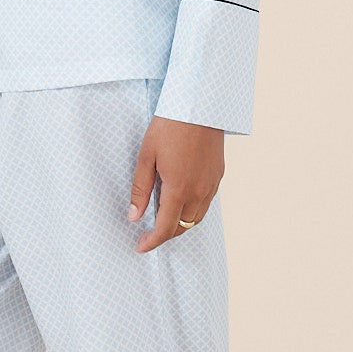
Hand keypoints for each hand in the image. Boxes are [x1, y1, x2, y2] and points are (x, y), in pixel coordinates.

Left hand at [127, 115, 224, 251]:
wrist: (199, 106)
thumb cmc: (170, 127)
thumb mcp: (146, 157)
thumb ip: (140, 190)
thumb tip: (134, 216)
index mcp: (179, 189)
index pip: (166, 228)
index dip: (152, 241)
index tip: (141, 246)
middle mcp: (199, 191)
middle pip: (182, 227)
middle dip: (165, 234)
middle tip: (148, 231)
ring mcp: (211, 184)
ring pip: (196, 218)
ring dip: (180, 223)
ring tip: (163, 216)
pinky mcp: (218, 176)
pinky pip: (206, 203)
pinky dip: (192, 210)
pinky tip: (181, 200)